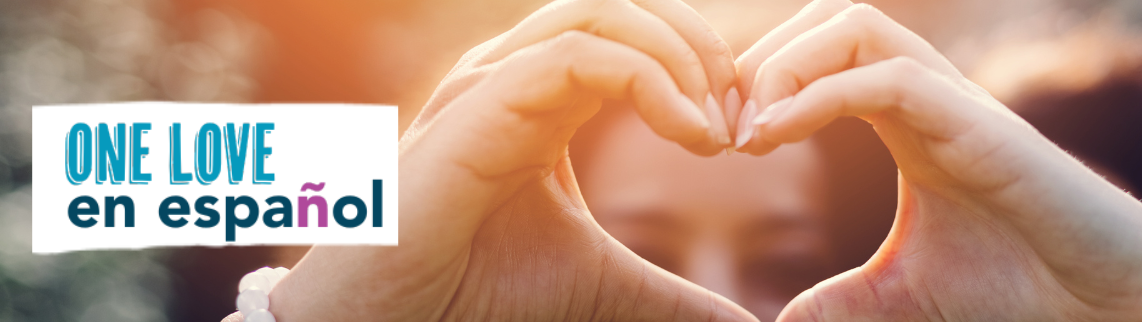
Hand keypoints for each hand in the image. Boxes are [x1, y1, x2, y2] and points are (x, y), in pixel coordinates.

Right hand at [264, 0, 754, 319]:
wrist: (387, 320)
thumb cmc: (474, 292)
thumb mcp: (602, 288)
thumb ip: (669, 296)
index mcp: (546, 97)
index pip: (634, 33)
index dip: (698, 65)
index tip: (736, 134)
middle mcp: (517, 74)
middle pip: (624, 4)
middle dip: (697, 43)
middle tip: (735, 114)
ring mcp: (493, 82)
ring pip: (603, 11)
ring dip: (677, 56)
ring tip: (710, 127)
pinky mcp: (478, 105)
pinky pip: (574, 56)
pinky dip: (645, 80)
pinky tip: (688, 133)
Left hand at [735, 0, 1141, 319]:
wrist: (1110, 304)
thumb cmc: (1021, 288)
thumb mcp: (901, 294)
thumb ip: (840, 298)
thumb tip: (780, 321)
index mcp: (907, 120)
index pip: (819, 55)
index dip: (758, 82)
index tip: (718, 141)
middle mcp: (927, 97)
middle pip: (828, 19)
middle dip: (760, 58)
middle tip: (721, 126)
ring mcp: (955, 103)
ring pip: (855, 22)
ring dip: (785, 64)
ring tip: (746, 130)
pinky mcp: (979, 124)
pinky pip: (890, 75)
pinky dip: (820, 94)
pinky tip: (774, 137)